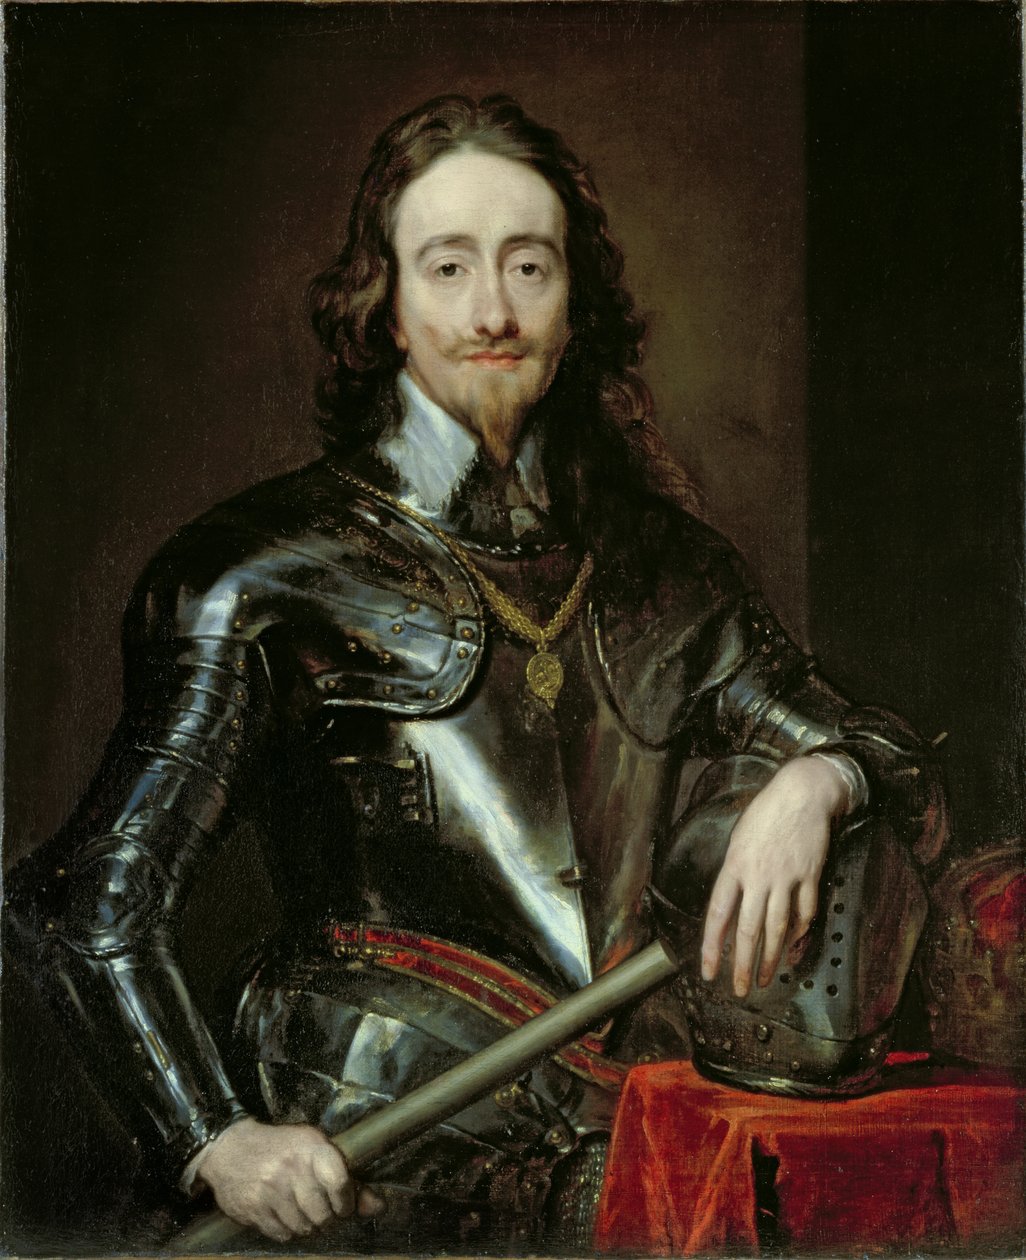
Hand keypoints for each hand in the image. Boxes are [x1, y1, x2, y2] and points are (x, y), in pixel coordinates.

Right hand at [195, 1117, 383, 1242]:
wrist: (230, 1148)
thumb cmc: (281, 1149)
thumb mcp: (314, 1150)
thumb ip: (347, 1180)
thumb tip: (379, 1207)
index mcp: (311, 1147)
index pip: (339, 1182)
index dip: (347, 1203)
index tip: (344, 1207)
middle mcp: (291, 1167)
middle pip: (323, 1214)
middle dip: (327, 1219)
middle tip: (323, 1213)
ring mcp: (270, 1189)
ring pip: (303, 1228)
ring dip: (307, 1226)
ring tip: (302, 1212)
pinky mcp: (253, 1208)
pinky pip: (282, 1235)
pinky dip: (288, 1231)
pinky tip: (284, 1215)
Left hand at [700, 757, 848, 997]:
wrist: (802, 794)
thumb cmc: (766, 814)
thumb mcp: (738, 840)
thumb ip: (734, 874)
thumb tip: (730, 907)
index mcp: (734, 866)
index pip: (718, 915)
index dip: (711, 947)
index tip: (708, 971)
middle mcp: (758, 876)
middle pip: (748, 930)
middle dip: (742, 965)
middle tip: (741, 989)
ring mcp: (786, 878)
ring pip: (776, 928)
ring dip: (770, 958)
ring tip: (765, 978)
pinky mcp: (810, 877)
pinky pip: (804, 913)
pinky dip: (799, 934)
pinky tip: (792, 949)